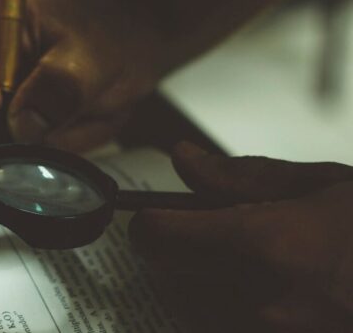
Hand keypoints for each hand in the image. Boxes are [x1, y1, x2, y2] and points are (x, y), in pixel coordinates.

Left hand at [129, 142, 352, 332]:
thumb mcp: (326, 186)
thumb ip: (244, 175)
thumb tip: (184, 159)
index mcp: (265, 245)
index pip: (158, 235)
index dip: (150, 221)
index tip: (158, 214)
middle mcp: (258, 301)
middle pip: (170, 272)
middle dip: (181, 249)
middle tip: (218, 233)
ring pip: (196, 305)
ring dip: (209, 281)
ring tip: (265, 265)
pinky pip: (227, 325)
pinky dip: (234, 308)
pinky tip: (281, 290)